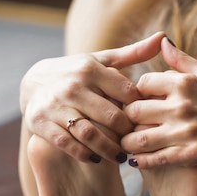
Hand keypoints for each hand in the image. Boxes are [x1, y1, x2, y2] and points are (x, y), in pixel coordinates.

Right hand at [21, 32, 164, 162]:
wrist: (33, 82)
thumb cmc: (78, 72)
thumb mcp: (102, 60)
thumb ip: (134, 53)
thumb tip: (163, 37)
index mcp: (91, 68)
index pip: (128, 94)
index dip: (141, 109)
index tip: (149, 121)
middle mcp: (73, 85)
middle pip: (112, 117)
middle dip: (128, 133)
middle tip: (137, 143)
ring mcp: (55, 105)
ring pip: (90, 134)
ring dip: (109, 149)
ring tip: (121, 156)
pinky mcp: (41, 122)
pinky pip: (68, 144)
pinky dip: (85, 154)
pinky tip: (97, 158)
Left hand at [122, 37, 196, 167]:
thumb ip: (181, 61)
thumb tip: (161, 41)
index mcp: (185, 83)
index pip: (141, 84)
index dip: (135, 93)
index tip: (136, 102)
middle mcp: (182, 105)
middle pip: (134, 110)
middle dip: (127, 117)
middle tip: (124, 124)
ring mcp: (186, 131)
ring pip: (138, 137)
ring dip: (128, 142)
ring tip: (126, 143)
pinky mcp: (191, 154)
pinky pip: (154, 158)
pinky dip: (141, 160)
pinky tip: (137, 160)